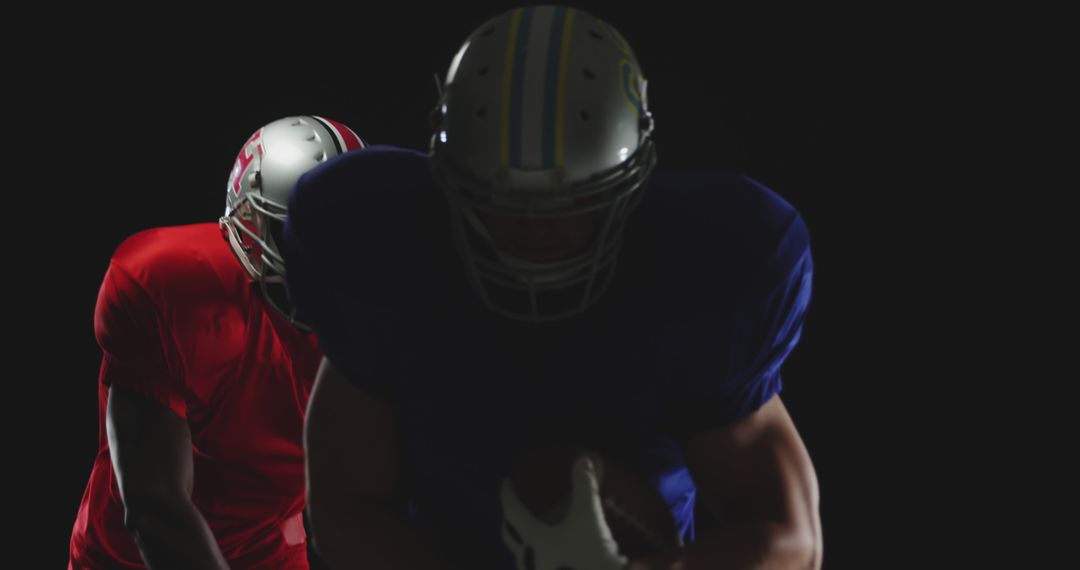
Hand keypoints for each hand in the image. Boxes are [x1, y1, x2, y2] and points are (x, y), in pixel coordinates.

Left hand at [500, 455, 627, 569]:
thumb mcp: (589, 518)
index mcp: (533, 539)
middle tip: (514, 506)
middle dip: (508, 519)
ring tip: (531, 531)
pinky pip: (533, 566)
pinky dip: (534, 555)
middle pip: (509, 536)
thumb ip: (584, 488)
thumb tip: (581, 460)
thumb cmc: (590, 556)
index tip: (505, 481)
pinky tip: (549, 555)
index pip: (512, 512)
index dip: (507, 494)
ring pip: (520, 555)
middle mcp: (528, 559)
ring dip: (521, 541)